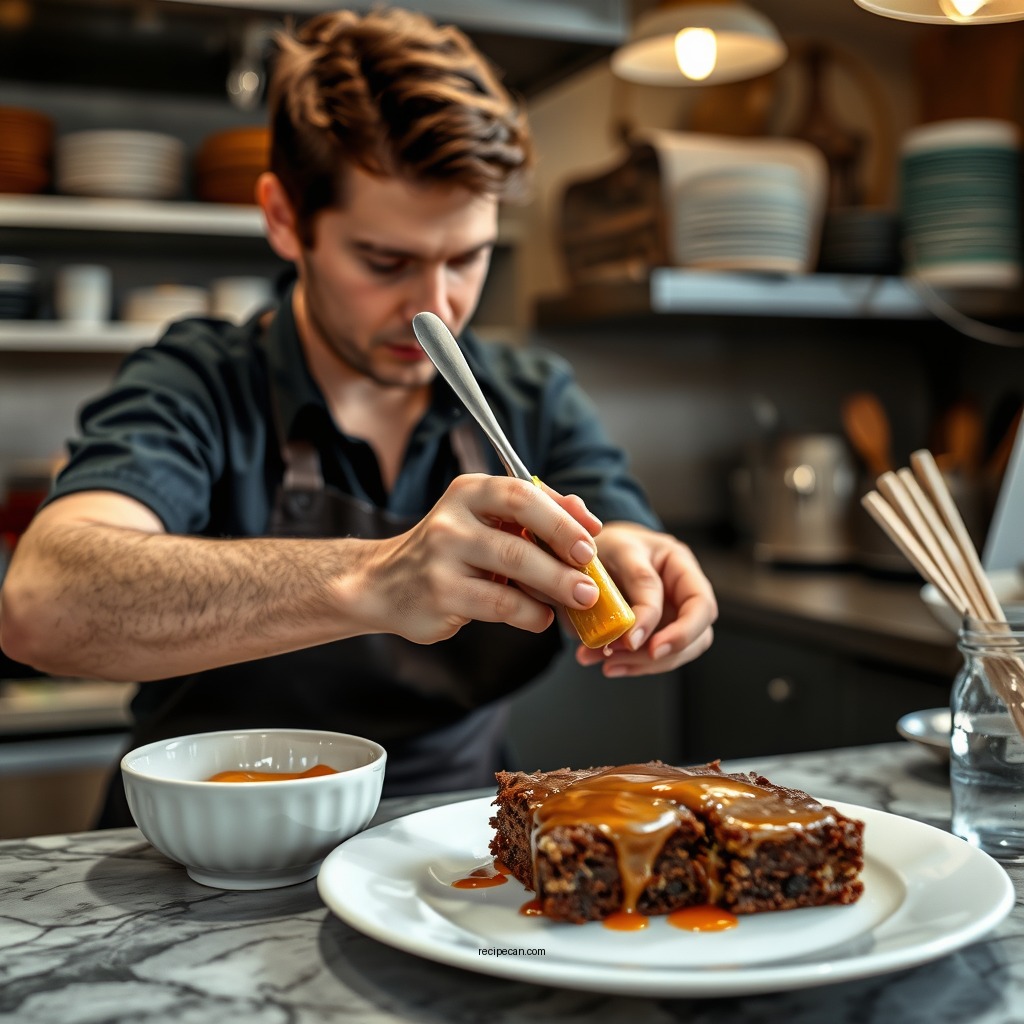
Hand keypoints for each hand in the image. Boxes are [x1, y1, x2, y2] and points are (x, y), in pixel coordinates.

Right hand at [361, 473, 602, 643]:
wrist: (384, 585)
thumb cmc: (449, 552)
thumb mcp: (484, 523)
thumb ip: (532, 516)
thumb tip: (586, 520)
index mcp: (469, 491)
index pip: (523, 492)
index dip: (563, 516)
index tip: (592, 536)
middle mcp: (453, 518)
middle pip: (522, 530)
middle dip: (566, 552)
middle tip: (592, 575)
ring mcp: (443, 555)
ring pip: (514, 567)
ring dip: (556, 585)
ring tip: (581, 598)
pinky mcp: (441, 593)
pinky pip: (500, 603)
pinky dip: (530, 613)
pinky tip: (542, 617)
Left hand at [573, 523, 716, 676]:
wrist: (590, 550)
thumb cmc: (612, 543)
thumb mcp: (621, 549)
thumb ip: (637, 582)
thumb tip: (635, 632)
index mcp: (683, 567)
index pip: (699, 605)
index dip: (679, 632)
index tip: (637, 643)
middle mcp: (683, 595)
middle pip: (697, 637)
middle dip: (660, 655)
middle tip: (618, 659)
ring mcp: (671, 617)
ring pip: (675, 654)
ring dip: (640, 664)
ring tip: (604, 663)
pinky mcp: (653, 634)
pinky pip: (651, 657)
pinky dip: (629, 665)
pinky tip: (605, 664)